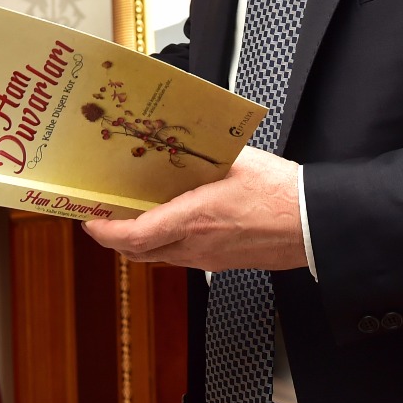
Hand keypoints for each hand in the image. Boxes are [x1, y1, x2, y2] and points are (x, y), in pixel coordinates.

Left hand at [82, 146, 307, 272]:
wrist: (312, 225)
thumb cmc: (278, 193)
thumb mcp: (235, 161)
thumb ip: (203, 153)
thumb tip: (182, 139)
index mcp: (193, 220)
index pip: (134, 237)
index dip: (105, 230)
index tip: (89, 218)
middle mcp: (195, 246)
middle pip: (139, 254)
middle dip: (114, 237)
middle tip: (103, 215)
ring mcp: (208, 259)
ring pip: (159, 258)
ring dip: (138, 241)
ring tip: (132, 214)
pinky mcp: (221, 262)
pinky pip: (181, 257)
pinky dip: (163, 243)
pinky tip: (170, 220)